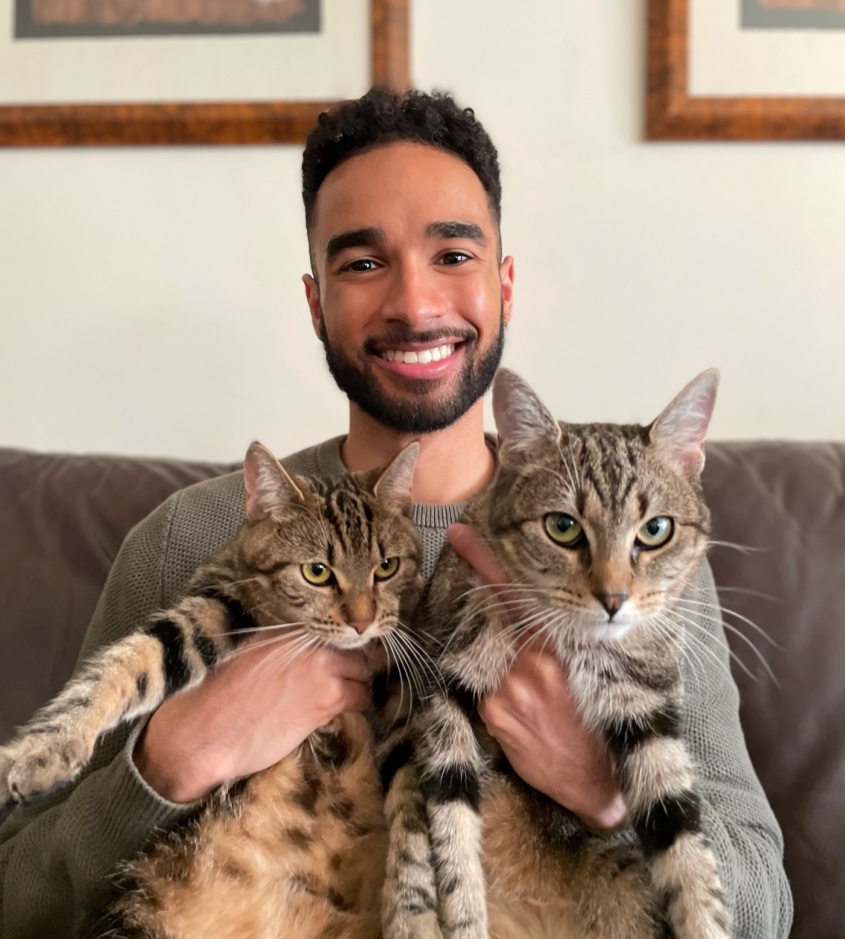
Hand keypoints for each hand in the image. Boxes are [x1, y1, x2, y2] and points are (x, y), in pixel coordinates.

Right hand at [134, 634, 370, 803]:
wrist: (207, 733)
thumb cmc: (220, 699)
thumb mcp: (249, 655)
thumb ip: (280, 647)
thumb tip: (300, 649)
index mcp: (287, 630)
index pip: (330, 631)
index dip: (337, 648)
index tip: (340, 661)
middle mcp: (307, 642)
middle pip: (351, 650)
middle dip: (352, 668)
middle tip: (349, 683)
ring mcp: (322, 668)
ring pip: (361, 674)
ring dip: (358, 687)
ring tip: (350, 699)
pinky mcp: (329, 698)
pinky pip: (361, 698)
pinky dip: (358, 706)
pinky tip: (346, 715)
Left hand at [447, 523, 626, 829]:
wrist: (597, 782)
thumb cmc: (604, 721)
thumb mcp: (596, 671)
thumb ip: (563, 640)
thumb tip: (539, 611)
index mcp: (555, 649)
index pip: (515, 596)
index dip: (486, 563)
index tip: (461, 535)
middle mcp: (525, 665)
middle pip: (495, 618)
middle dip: (485, 594)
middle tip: (464, 547)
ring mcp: (504, 690)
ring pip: (491, 655)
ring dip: (504, 660)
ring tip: (536, 688)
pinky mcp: (492, 713)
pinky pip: (487, 688)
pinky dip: (502, 691)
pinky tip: (527, 714)